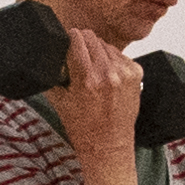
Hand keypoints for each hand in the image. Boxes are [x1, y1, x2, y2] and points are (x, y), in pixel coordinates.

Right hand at [51, 26, 145, 183]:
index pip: (77, 39)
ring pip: (107, 45)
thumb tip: (48, 59)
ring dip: (98, 51)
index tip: (67, 39)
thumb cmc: (84, 129)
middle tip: (77, 54)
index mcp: (86, 79)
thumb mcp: (60, 102)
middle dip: (83, 42)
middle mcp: (108, 74)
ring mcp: (125, 73)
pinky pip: (121, 56)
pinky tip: (107, 75)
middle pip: (92, 38)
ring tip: (92, 69)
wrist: (109, 147)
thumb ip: (52, 76)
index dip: (70, 37)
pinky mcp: (136, 75)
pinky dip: (112, 60)